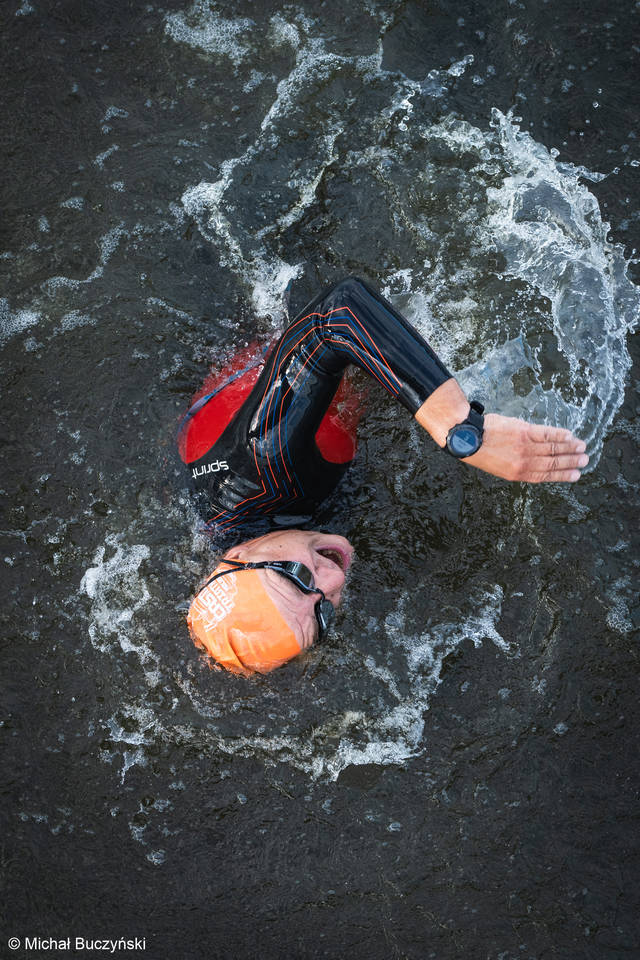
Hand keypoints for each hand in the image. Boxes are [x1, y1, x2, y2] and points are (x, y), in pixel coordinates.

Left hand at [415, 378, 588, 483]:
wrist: (468, 437)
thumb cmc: (480, 452)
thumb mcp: (498, 467)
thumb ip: (518, 466)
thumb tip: (534, 463)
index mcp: (517, 474)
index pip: (545, 475)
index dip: (563, 476)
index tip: (576, 475)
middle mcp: (524, 462)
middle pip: (553, 463)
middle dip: (571, 462)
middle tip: (585, 461)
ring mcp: (525, 447)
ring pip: (553, 449)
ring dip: (570, 448)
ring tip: (582, 448)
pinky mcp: (524, 431)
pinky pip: (547, 434)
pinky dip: (560, 435)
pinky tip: (569, 435)